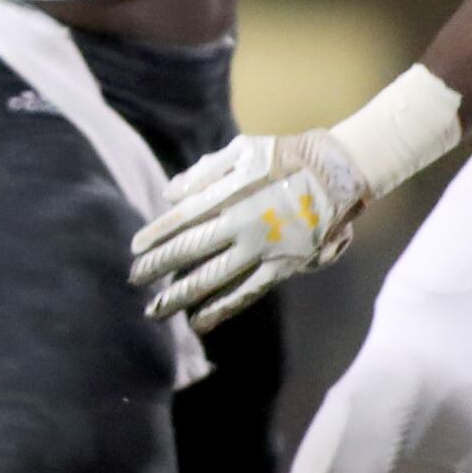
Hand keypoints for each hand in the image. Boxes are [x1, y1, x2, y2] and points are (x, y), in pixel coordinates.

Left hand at [130, 129, 371, 331]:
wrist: (338, 171)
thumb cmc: (286, 156)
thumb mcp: (244, 151)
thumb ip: (204, 172)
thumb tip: (168, 196)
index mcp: (230, 193)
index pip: (182, 219)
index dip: (156, 235)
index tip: (134, 250)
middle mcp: (242, 224)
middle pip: (191, 250)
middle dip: (158, 267)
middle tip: (133, 279)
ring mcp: (263, 248)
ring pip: (213, 278)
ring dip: (181, 295)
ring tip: (155, 310)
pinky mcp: (283, 265)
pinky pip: (246, 292)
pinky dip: (221, 308)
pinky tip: (198, 320)